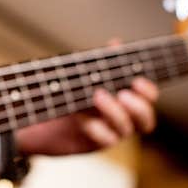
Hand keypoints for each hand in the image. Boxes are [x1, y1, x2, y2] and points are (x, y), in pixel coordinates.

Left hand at [15, 77, 158, 156]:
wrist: (39, 117)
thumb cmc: (64, 93)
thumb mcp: (82, 75)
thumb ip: (102, 63)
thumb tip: (116, 43)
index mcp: (123, 99)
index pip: (148, 98)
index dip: (148, 92)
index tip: (137, 81)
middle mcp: (121, 118)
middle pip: (145, 119)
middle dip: (138, 107)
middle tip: (122, 94)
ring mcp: (109, 133)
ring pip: (126, 129)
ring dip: (114, 112)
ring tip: (97, 96)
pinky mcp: (93, 144)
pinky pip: (105, 140)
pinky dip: (96, 129)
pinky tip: (82, 118)